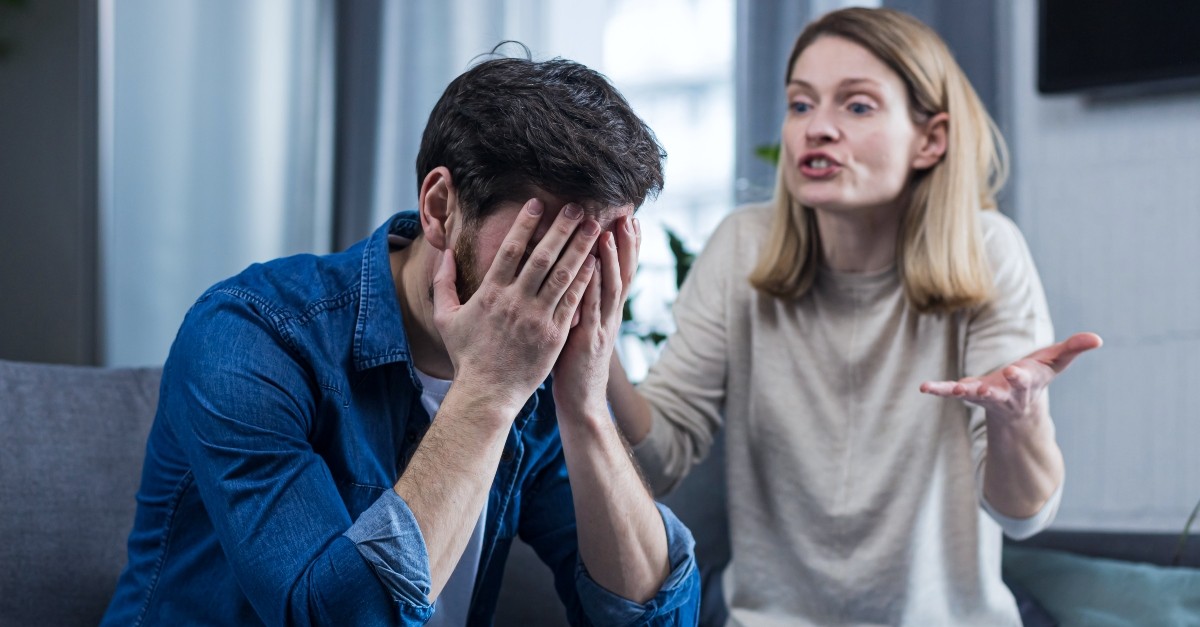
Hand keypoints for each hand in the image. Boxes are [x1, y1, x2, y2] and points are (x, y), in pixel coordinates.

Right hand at [432, 199, 600, 415]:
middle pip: (542, 256)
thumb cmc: (466, 356)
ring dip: (579, 248)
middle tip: (575, 206)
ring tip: (592, 227)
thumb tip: (444, 254)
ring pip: (563, 275)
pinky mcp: (555, 335)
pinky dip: (585, 280)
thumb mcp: (445, 318)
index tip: (537, 204)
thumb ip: (443, 283)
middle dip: (560, 228)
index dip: (524, 225)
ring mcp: (538, 318)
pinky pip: (573, 301)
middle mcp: (516, 302)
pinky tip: (596, 262)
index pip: (510, 250)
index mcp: (490, 294)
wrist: (487, 394)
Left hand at [552, 215, 640, 417]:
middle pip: (623, 274)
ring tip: (608, 232)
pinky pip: (591, 307)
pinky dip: (592, 285)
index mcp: (608, 312)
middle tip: (628, 216)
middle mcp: (610, 316)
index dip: (628, 247)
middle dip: (627, 245)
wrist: (582, 402)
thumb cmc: (575, 365)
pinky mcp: (588, 339)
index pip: (622, 272)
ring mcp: (601, 327)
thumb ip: (582, 303)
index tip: (630, 219)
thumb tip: (575, 277)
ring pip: (610, 288)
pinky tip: (589, 266)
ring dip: (610, 259)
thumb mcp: (581, 328)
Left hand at [919, 332, 1102, 422]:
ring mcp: (985, 396)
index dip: (1021, 376)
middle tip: (985, 389)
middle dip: (994, 390)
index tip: (1016, 370)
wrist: (1019, 405)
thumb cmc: (1038, 377)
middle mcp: (1006, 394)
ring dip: (963, 392)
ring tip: (951, 391)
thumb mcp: (1056, 362)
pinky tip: (924, 387)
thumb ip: (1074, 348)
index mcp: (1027, 384)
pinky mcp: (968, 393)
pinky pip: (951, 391)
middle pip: (1001, 393)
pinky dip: (938, 389)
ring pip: (974, 396)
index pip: (1026, 380)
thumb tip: (1097, 338)